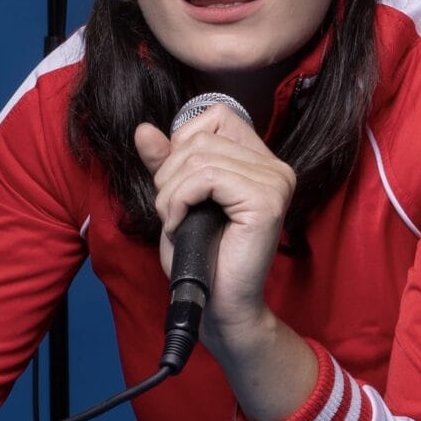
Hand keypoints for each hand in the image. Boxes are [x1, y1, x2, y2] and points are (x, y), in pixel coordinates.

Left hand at [132, 103, 294, 335]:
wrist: (218, 305)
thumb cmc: (201, 257)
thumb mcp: (176, 199)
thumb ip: (165, 162)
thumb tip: (144, 129)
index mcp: (260, 161)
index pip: (216, 116)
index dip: (184, 142)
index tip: (179, 184)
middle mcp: (275, 167)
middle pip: (201, 138)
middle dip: (169, 174)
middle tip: (172, 211)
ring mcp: (275, 182)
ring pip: (199, 158)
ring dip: (170, 193)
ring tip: (175, 221)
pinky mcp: (266, 201)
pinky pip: (206, 178)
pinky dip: (180, 200)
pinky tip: (180, 224)